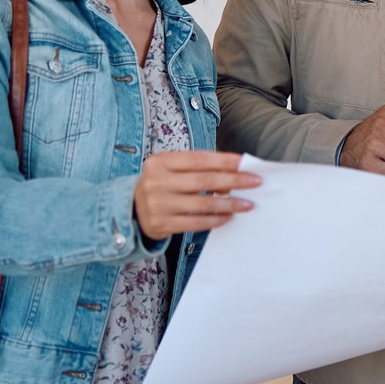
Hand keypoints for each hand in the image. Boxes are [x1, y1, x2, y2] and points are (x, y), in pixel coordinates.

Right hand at [133, 151, 258, 241]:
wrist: (129, 210)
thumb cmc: (161, 185)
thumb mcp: (171, 169)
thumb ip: (197, 168)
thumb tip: (235, 171)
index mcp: (161, 162)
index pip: (199, 159)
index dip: (224, 160)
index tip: (245, 162)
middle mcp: (157, 181)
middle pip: (204, 180)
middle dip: (234, 180)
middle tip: (255, 182)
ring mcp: (158, 204)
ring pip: (202, 204)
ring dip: (229, 204)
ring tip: (248, 203)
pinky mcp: (161, 224)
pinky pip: (195, 222)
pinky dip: (215, 220)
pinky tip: (229, 217)